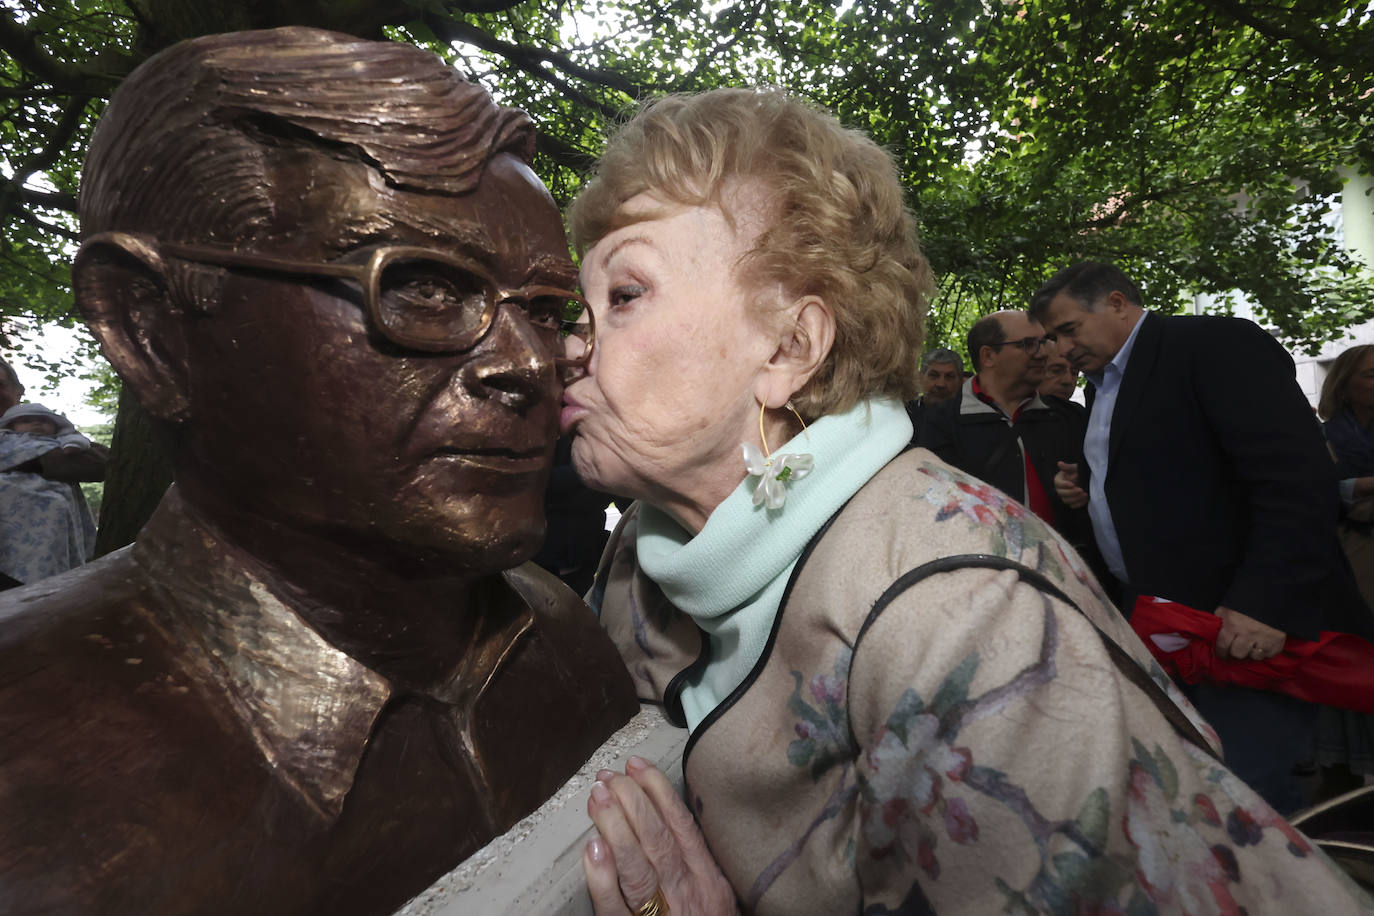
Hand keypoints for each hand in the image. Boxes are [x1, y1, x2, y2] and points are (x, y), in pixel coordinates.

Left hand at [584, 756, 737, 915]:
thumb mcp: (718, 893)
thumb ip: (700, 861)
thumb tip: (672, 817)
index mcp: (706, 876)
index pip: (681, 824)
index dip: (658, 791)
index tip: (637, 765)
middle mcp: (684, 889)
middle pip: (657, 838)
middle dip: (633, 801)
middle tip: (610, 776)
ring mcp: (660, 914)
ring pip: (636, 866)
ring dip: (616, 826)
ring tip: (597, 797)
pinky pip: (615, 907)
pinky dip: (603, 878)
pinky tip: (593, 849)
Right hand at [1054, 461, 1087, 508]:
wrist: (1085, 479)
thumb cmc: (1078, 472)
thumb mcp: (1074, 468)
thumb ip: (1068, 467)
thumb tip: (1059, 463)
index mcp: (1058, 480)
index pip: (1058, 484)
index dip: (1064, 485)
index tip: (1072, 484)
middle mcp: (1059, 489)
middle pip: (1061, 493)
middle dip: (1071, 492)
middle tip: (1081, 489)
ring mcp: (1065, 497)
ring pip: (1067, 501)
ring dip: (1076, 498)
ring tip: (1085, 494)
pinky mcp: (1071, 502)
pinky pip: (1073, 506)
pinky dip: (1079, 503)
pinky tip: (1086, 499)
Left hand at [1214, 606, 1285, 660]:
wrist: (1272, 596)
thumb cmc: (1247, 602)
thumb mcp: (1229, 607)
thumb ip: (1220, 619)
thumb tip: (1214, 630)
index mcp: (1233, 624)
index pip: (1222, 646)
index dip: (1220, 651)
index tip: (1221, 653)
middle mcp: (1248, 634)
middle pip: (1237, 654)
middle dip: (1235, 652)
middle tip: (1235, 649)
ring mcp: (1264, 639)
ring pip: (1254, 657)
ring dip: (1251, 652)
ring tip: (1250, 645)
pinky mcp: (1277, 643)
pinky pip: (1268, 655)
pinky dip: (1265, 652)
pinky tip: (1262, 645)